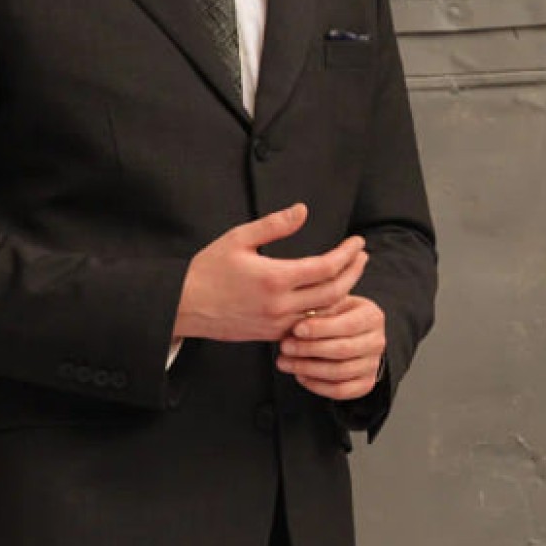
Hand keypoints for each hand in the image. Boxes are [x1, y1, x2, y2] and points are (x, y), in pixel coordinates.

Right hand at [173, 203, 367, 342]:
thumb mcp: (238, 238)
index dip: (347, 254)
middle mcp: (280, 305)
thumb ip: (274, 225)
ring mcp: (277, 324)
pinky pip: (308, 325)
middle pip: (334, 292)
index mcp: (275, 278)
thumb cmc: (208, 268)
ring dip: (344, 292)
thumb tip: (303, 210)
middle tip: (363, 256)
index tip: (357, 242)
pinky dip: (324, 311)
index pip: (326, 268)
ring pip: (324, 312)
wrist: (183, 306)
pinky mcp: (271, 335)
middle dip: (354, 272)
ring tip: (352, 272)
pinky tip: (330, 297)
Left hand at [276, 294, 386, 400]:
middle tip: (285, 347)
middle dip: (309, 349)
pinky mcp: (365, 384)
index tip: (296, 329)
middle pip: (343, 350)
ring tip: (285, 362)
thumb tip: (299, 321)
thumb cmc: (338, 316)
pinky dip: (317, 385)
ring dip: (307, 368)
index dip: (320, 329)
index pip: (348, 325)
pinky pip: (340, 391)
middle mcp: (377, 341)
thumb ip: (321, 309)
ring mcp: (372, 364)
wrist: (352, 334)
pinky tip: (301, 375)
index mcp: (372, 316)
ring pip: (339, 372)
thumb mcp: (332, 304)